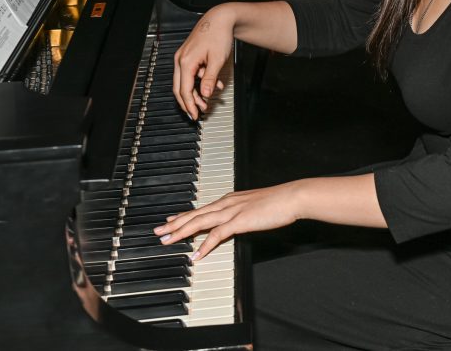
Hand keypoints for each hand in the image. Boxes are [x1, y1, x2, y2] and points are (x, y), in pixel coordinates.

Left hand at [154, 183, 302, 260]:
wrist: (291, 197)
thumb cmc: (279, 202)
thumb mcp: (256, 207)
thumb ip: (244, 213)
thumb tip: (238, 220)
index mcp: (231, 199)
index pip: (202, 208)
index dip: (185, 215)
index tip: (171, 220)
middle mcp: (227, 203)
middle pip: (195, 214)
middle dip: (175, 224)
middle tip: (159, 231)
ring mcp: (232, 211)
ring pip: (200, 222)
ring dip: (182, 232)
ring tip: (168, 241)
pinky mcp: (239, 221)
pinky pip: (217, 234)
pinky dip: (204, 245)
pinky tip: (197, 254)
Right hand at [173, 5, 234, 119]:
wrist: (220, 19)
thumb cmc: (218, 35)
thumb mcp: (217, 60)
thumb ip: (210, 79)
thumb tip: (205, 94)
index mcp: (186, 62)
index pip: (184, 90)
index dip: (190, 105)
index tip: (195, 115)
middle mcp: (181, 60)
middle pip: (180, 88)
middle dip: (189, 102)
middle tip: (197, 113)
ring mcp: (183, 57)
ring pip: (185, 81)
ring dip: (196, 92)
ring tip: (208, 99)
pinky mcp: (188, 56)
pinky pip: (191, 73)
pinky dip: (200, 81)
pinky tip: (213, 83)